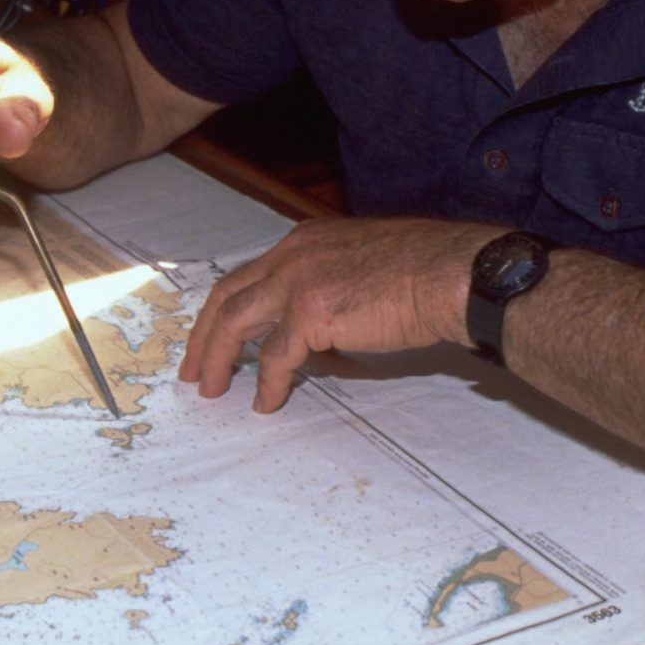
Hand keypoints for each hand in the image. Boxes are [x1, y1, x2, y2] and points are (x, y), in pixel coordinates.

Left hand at [178, 218, 488, 412]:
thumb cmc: (425, 273)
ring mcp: (297, 280)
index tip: (212, 335)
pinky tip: (265, 403)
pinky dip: (266, 384)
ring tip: (212, 389)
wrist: (451, 274)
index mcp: (305, 241)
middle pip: (228, 295)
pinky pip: (275, 357)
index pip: (249, 275)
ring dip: (218, 358)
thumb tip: (318, 344)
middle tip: (193, 369)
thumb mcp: (363, 271)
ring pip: (236, 323)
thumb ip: (330, 296)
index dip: (226, 308)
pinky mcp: (310, 312)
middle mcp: (293, 254)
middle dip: (204, 335)